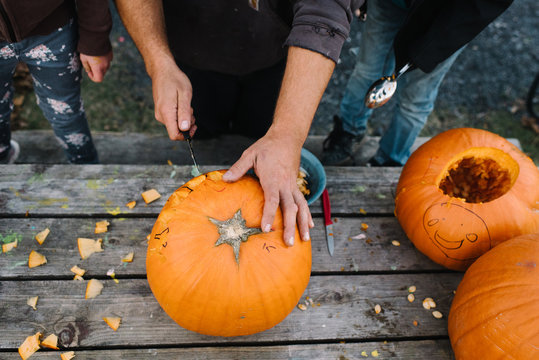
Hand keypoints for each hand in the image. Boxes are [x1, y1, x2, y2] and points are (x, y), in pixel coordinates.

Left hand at [80, 51, 112, 82]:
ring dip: (100, 65)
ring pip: (105, 67)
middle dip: (96, 71)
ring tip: (94, 58)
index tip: (89, 72)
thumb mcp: (83, 59)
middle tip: (90, 64)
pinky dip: (104, 60)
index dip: (93, 77)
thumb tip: (89, 70)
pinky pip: (107, 60)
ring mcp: (109, 60)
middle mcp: (105, 66)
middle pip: (102, 73)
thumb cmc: (87, 49)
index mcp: (98, 68)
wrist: (95, 38)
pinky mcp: (110, 55)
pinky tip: (99, 54)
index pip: (98, 79)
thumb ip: (86, 66)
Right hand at [149, 58, 195, 139]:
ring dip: (184, 118)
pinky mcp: (161, 111)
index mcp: (166, 113)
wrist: (162, 70)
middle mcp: (160, 116)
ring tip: (186, 104)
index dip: (186, 135)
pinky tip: (181, 104)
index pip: (174, 135)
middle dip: (187, 124)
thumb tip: (185, 129)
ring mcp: (160, 113)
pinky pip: (172, 119)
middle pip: (176, 130)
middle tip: (191, 109)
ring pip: (175, 125)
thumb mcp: (185, 95)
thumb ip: (185, 113)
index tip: (194, 126)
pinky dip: (180, 114)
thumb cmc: (174, 79)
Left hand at [222, 131, 313, 245]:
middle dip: (290, 227)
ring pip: (301, 207)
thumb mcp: (250, 154)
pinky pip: (303, 202)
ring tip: (304, 239)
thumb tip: (225, 179)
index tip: (265, 229)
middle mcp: (285, 185)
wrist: (287, 137)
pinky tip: (309, 225)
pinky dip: (307, 214)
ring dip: (302, 224)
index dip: (269, 215)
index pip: (272, 200)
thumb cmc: (267, 147)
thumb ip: (238, 168)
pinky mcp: (295, 185)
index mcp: (273, 179)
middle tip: (288, 243)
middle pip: (290, 208)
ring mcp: (292, 186)